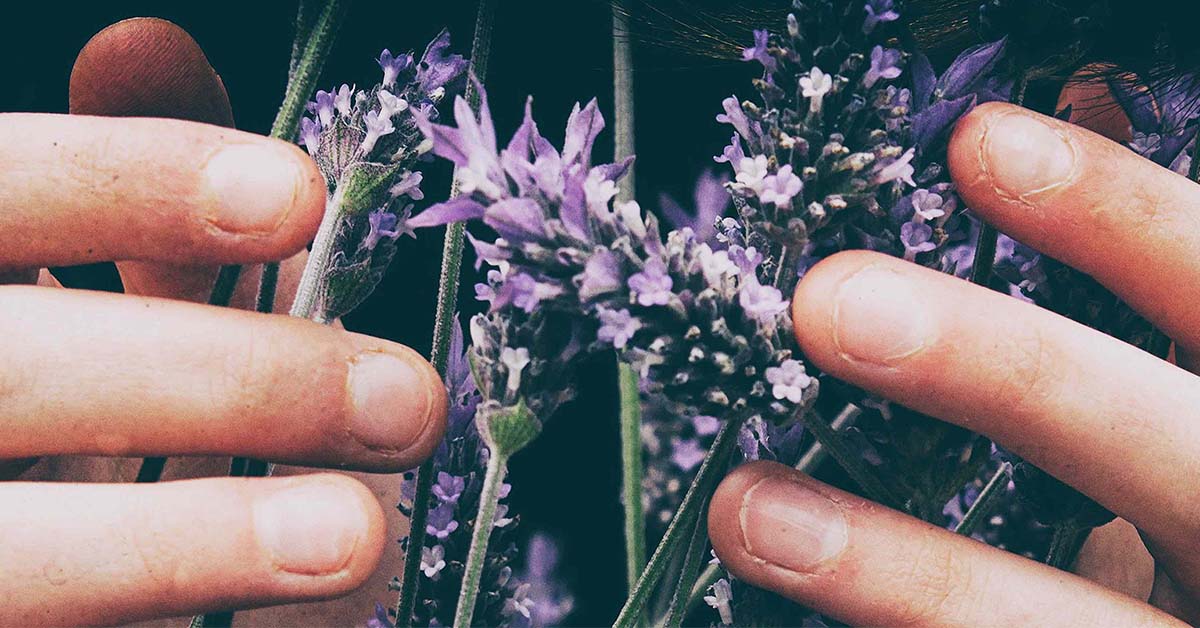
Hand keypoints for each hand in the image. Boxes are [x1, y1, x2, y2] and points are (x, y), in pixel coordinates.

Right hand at [0, 19, 446, 624]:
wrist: (8, 558)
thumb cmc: (35, 400)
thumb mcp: (71, 294)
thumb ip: (111, 194)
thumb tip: (148, 45)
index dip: (128, 183)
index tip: (298, 195)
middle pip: (12, 370)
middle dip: (223, 379)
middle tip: (403, 401)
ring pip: (15, 551)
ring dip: (191, 539)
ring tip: (357, 533)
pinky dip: (169, 610)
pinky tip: (317, 613)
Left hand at [709, 100, 1199, 625]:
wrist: (1184, 622)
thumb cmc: (1161, 504)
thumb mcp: (1155, 422)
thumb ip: (1083, 371)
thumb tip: (910, 258)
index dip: (1120, 219)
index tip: (979, 144)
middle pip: (1161, 446)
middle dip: (997, 367)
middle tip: (829, 306)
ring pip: (1056, 620)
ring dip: (890, 567)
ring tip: (747, 510)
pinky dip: (881, 627)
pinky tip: (783, 586)